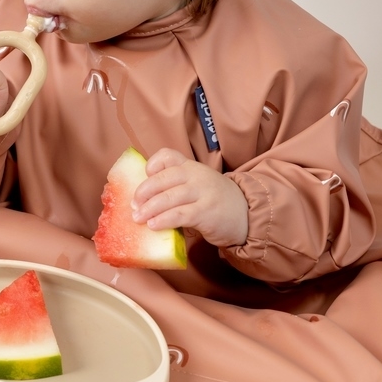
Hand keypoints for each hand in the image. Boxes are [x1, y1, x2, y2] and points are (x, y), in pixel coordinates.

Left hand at [130, 148, 248, 247]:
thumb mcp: (198, 185)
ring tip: (138, 218)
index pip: (167, 155)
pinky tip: (153, 225)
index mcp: (191, 167)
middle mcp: (196, 175)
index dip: (152, 165)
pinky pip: (179, 215)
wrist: (247, 214)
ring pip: (168, 198)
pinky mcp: (206, 212)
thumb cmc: (215, 202)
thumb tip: (143, 203)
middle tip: (133, 205)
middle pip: (163, 178)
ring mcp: (202, 193)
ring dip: (149, 209)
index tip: (145, 177)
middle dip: (144, 192)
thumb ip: (177, 187)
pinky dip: (163, 220)